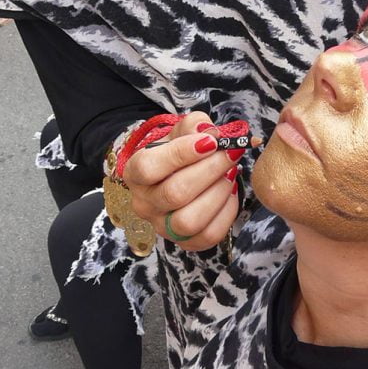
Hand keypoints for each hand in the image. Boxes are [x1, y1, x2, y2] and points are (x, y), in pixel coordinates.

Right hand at [124, 111, 240, 249]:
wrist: (180, 174)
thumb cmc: (180, 151)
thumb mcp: (182, 131)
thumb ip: (194, 126)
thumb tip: (209, 132)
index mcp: (135, 173)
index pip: (148, 167)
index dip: (181, 154)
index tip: (210, 141)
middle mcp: (144, 204)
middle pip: (175, 193)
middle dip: (210, 170)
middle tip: (231, 153)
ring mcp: (162, 227)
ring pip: (189, 221)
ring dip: (217, 193)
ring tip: (230, 173)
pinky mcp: (184, 242)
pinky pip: (208, 236)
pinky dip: (226, 212)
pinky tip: (229, 192)